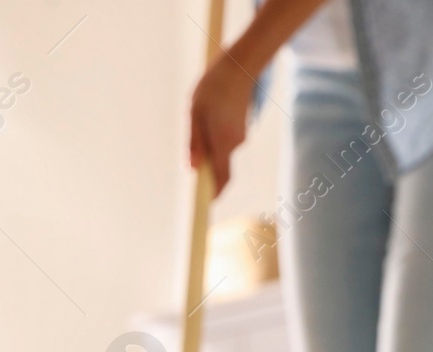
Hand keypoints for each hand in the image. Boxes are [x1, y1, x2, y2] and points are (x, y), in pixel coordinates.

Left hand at [188, 63, 253, 193]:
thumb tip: (192, 169)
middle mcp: (234, 143)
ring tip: (200, 123)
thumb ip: (194, 143)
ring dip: (208, 149)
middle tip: (191, 161)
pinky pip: (224, 143)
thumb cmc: (212, 88)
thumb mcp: (194, 113)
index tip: (204, 204)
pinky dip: (215, 139)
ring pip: (220, 154)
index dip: (213, 194)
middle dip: (205, 170)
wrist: (239, 66)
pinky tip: (209, 119)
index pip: (221, 178)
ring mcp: (240, 137)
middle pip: (219, 169)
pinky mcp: (240, 130)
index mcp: (222, 141)